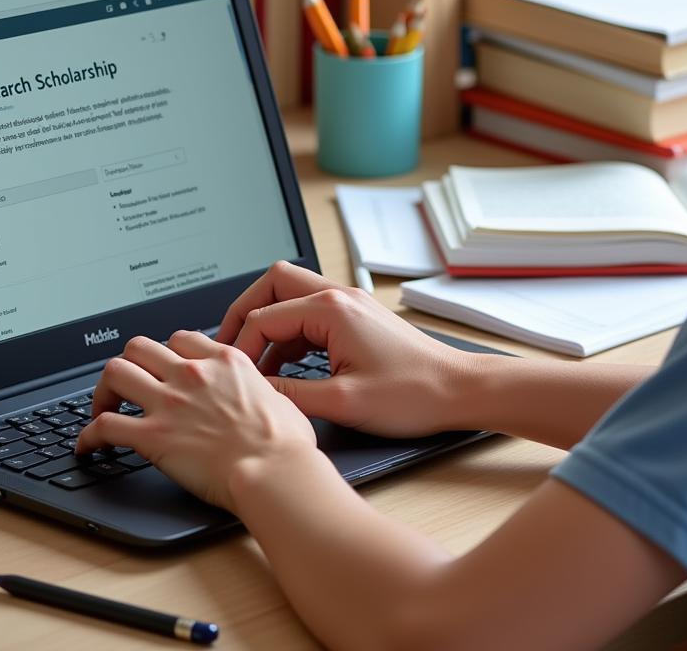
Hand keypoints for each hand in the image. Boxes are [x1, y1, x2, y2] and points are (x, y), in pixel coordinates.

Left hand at [75, 330, 318, 511]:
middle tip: (128, 386)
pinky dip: (88, 436)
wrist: (273, 469)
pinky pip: (103, 426)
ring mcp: (169, 402)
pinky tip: (88, 447)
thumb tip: (257, 396)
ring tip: (101, 408)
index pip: (181, 339)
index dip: (168, 353)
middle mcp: (192, 373)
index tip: (165, 369)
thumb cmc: (284, 441)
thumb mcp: (278, 396)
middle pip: (140, 347)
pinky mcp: (152, 436)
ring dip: (103, 391)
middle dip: (129, 364)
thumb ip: (257, 388)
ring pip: (115, 372)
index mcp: (224, 361)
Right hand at [216, 261, 478, 437]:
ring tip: (253, 363)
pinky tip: (285, 367)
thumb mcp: (341, 402)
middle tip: (228, 348)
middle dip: (245, 313)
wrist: (458, 389)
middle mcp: (340, 297)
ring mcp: (350, 304)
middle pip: (274, 284)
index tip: (230, 375)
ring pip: (292, 296)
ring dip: (268, 324)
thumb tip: (252, 391)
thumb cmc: (412, 394)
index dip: (238, 346)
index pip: (263, 316)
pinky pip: (310, 314)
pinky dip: (290, 334)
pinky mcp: (358, 318)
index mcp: (332, 309)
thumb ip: (289, 393)